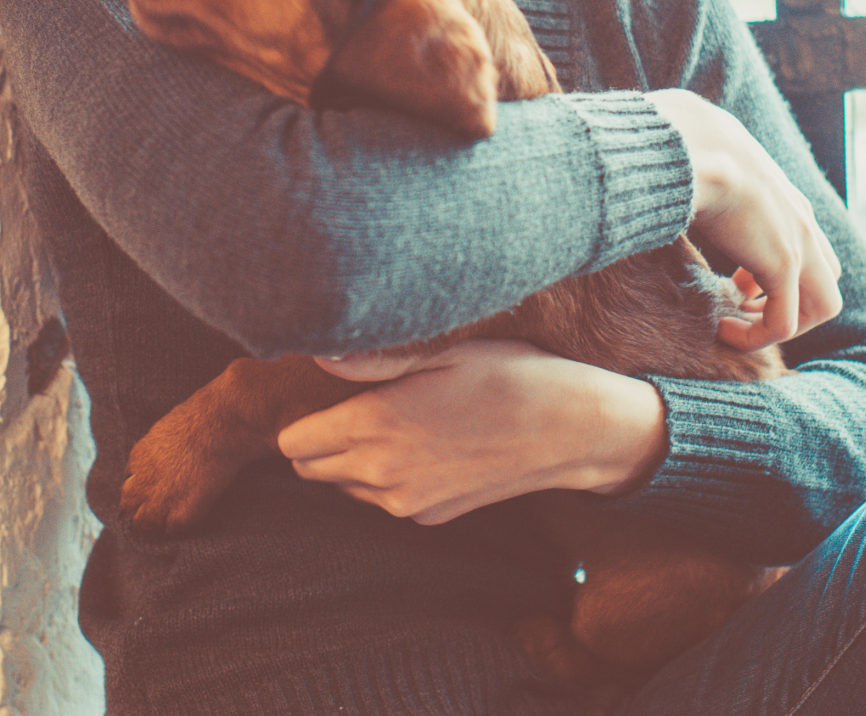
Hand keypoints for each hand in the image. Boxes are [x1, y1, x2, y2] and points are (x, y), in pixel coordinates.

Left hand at [275, 340, 666, 524]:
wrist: (570, 430)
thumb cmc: (509, 376)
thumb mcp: (443, 349)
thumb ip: (373, 356)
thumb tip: (318, 352)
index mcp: (377, 426)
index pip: (294, 441)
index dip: (298, 417)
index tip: (317, 394)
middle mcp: (383, 473)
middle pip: (309, 468)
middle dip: (316, 439)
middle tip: (346, 403)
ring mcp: (406, 502)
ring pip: (343, 486)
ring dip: (349, 459)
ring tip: (389, 419)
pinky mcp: (429, 516)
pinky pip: (381, 499)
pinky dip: (385, 476)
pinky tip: (420, 443)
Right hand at [646, 87, 843, 350]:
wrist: (691, 148)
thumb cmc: (682, 149)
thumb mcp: (700, 162)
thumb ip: (696, 174)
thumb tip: (661, 173)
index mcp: (784, 197)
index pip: (806, 244)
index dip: (775, 272)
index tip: (734, 281)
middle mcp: (801, 220)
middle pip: (826, 277)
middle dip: (790, 302)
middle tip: (741, 306)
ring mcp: (798, 243)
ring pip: (823, 305)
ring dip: (781, 323)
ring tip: (736, 323)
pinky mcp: (782, 264)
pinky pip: (784, 323)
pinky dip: (756, 337)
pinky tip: (721, 330)